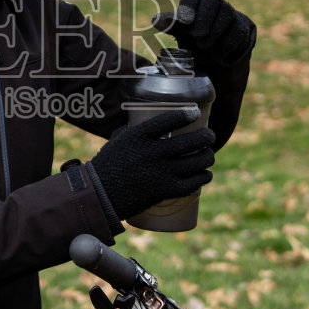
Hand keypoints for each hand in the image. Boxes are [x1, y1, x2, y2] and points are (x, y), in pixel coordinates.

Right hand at [89, 107, 215, 220]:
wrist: (99, 195)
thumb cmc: (107, 165)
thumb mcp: (118, 141)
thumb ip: (133, 131)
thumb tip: (144, 121)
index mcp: (138, 136)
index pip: (169, 120)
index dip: (186, 115)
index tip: (195, 113)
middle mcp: (152, 152)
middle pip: (191, 141)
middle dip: (206, 137)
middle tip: (209, 137)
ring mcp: (160, 173)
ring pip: (197, 162)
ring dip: (208, 157)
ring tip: (208, 155)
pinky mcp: (165, 191)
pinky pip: (193, 183)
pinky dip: (204, 177)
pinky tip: (206, 174)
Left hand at [153, 0, 255, 66]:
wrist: (215, 55)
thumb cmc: (193, 38)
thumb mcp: (180, 32)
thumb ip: (170, 25)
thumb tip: (155, 20)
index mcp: (195, 0)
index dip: (188, 5)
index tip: (184, 22)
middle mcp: (214, 2)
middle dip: (204, 18)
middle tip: (196, 36)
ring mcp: (230, 12)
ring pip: (226, 14)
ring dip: (214, 32)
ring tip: (204, 46)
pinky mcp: (242, 26)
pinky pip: (237, 30)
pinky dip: (226, 44)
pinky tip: (217, 54)